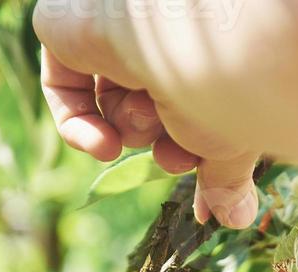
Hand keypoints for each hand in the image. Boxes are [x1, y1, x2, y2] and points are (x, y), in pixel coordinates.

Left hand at [32, 0, 261, 227]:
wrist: (205, 36)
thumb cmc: (229, 87)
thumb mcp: (233, 145)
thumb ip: (225, 179)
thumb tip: (234, 219)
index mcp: (203, 55)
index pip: (188, 110)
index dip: (191, 155)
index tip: (202, 200)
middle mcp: (162, 36)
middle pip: (151, 110)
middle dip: (163, 143)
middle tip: (173, 157)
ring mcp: (117, 27)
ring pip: (112, 101)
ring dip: (131, 126)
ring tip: (147, 111)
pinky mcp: (73, 25)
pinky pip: (63, 87)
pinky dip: (79, 127)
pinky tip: (103, 145)